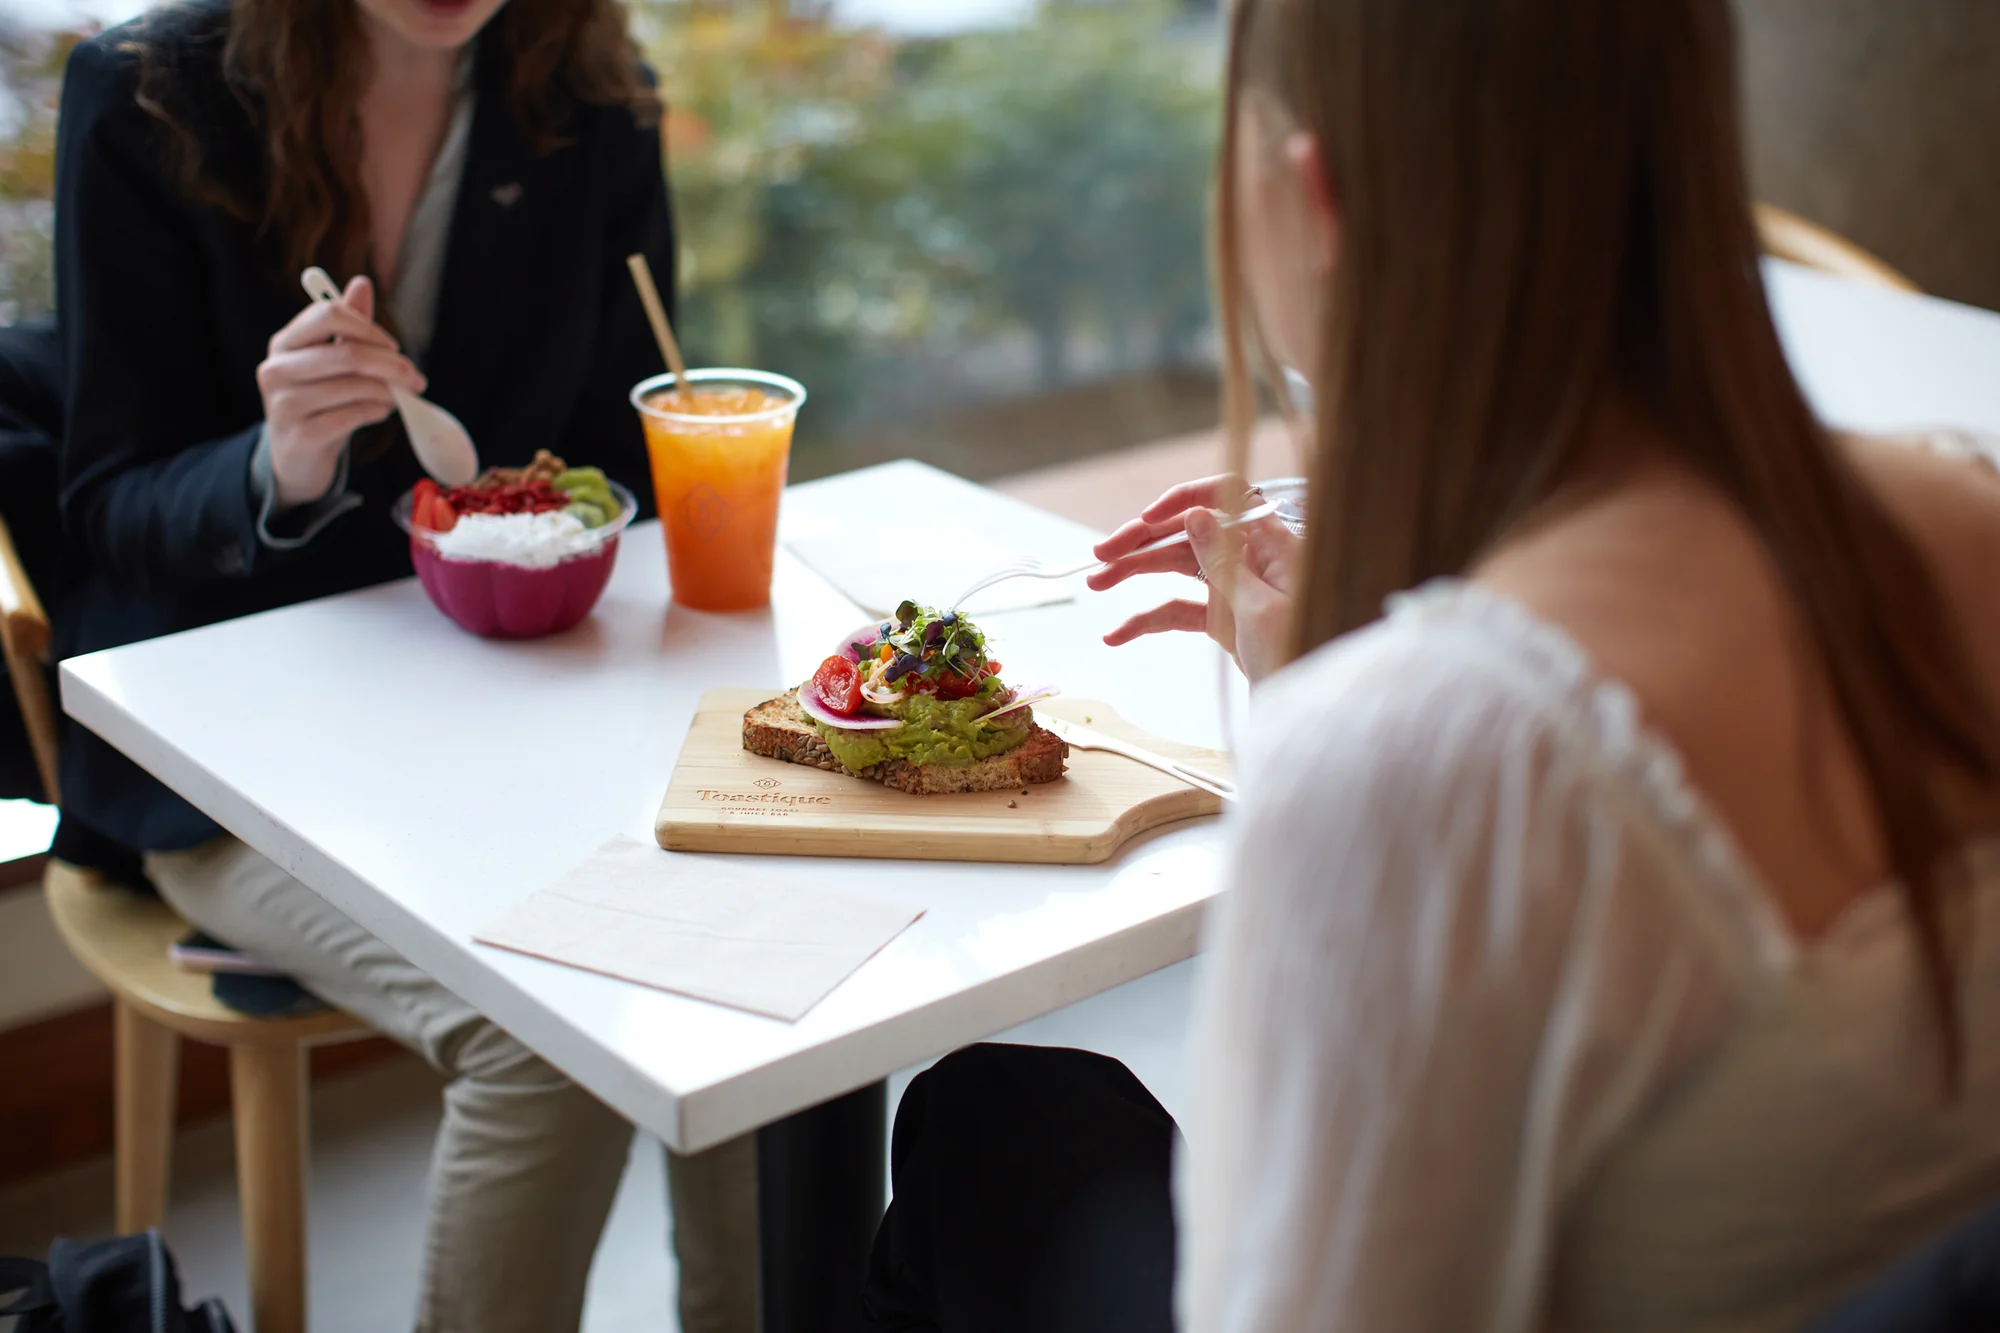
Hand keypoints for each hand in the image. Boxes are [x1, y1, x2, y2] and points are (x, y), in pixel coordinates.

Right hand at [256, 275, 425, 507]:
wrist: (297, 455)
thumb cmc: (320, 400)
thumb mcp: (331, 360)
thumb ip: (347, 324)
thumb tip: (362, 283)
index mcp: (285, 343)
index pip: (328, 314)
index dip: (369, 327)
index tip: (394, 347)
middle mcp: (276, 369)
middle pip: (348, 353)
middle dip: (392, 365)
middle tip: (415, 377)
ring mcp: (283, 403)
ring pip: (354, 386)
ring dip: (388, 392)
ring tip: (398, 397)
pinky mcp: (299, 435)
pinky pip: (351, 415)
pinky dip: (376, 411)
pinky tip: (382, 412)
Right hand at [1089, 474, 1300, 682]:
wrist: (1310, 712)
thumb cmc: (1301, 656)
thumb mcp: (1259, 607)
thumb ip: (1224, 561)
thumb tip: (1197, 515)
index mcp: (1271, 544)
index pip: (1226, 497)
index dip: (1185, 500)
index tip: (1148, 520)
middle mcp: (1251, 558)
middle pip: (1190, 531)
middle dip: (1144, 541)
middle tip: (1100, 555)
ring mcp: (1235, 588)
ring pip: (1178, 568)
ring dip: (1136, 574)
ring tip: (1095, 583)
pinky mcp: (1223, 619)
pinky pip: (1180, 610)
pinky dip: (1149, 620)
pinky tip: (1117, 634)